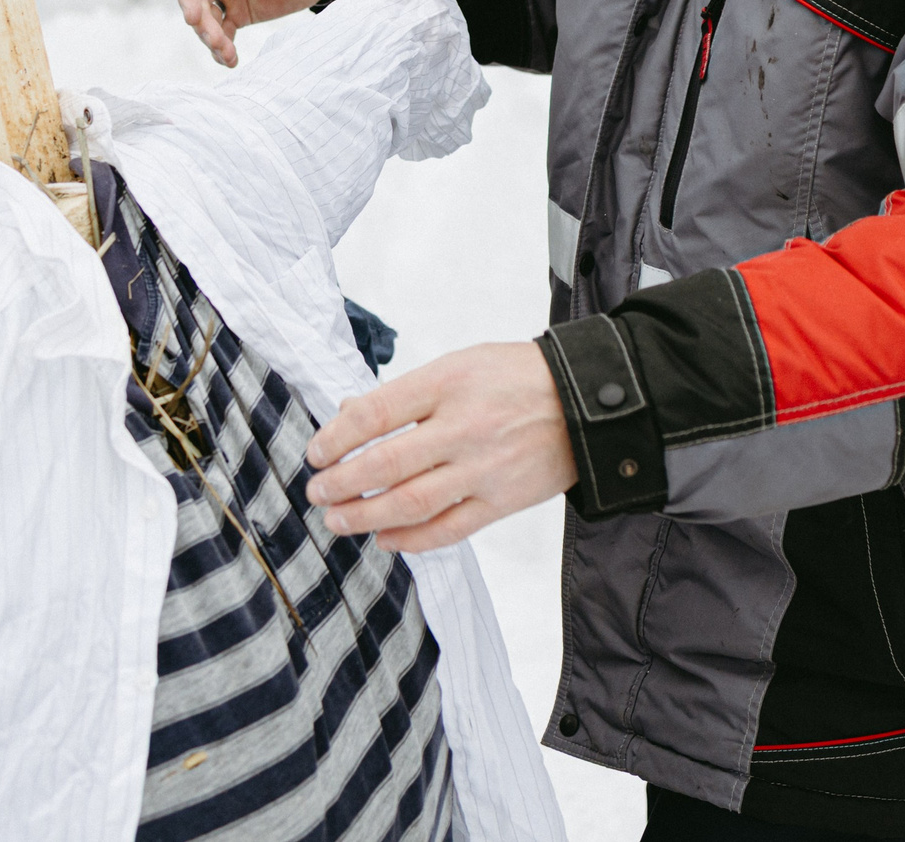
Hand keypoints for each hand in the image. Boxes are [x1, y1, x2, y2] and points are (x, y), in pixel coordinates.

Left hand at [304, 343, 578, 553]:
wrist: (589, 401)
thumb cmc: (517, 377)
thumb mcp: (460, 364)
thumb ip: (406, 393)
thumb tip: (349, 415)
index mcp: (448, 384)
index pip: (376, 414)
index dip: (336, 437)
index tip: (315, 452)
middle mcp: (463, 428)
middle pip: (386, 464)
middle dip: (341, 483)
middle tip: (316, 492)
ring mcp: (483, 469)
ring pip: (411, 503)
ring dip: (365, 517)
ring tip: (337, 520)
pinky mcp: (502, 501)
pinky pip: (449, 529)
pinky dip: (411, 540)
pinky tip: (385, 539)